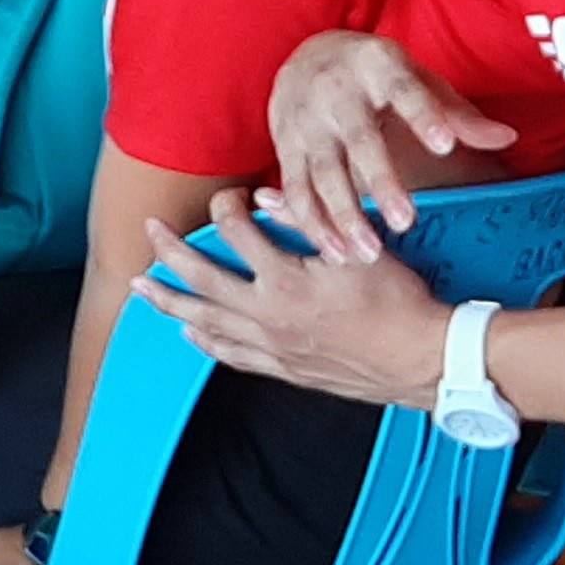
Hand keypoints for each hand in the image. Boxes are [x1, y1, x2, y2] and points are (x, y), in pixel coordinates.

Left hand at [134, 207, 448, 407]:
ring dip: (170, 302)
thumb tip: (266, 195)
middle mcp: (269, 315)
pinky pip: (232, 356)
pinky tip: (189, 335)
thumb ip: (308, 220)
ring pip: (206, 322)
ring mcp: (273, 346)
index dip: (226, 208)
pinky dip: (206, 344)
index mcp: (287, 280)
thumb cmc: (398, 302)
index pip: (236, 233)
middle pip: (203, 279)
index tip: (229, 197)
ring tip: (142, 289)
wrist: (423, 359)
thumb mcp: (360, 249)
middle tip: (149, 231)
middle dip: (170, 253)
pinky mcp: (284, 369)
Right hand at [264, 31, 517, 246]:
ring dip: (342, 215)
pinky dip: (311, 222)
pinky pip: (295, 188)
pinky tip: (334, 251)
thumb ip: (456, 113)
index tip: (445, 145)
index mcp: (378, 66)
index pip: (405, 92)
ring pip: (322, 172)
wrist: (305, 55)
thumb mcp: (417, 78)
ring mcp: (306, 120)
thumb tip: (507, 138)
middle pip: (360, 141)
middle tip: (405, 222)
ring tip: (369, 254)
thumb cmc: (376, 73)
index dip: (424, 117)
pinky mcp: (285, 145)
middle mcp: (337, 91)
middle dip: (382, 182)